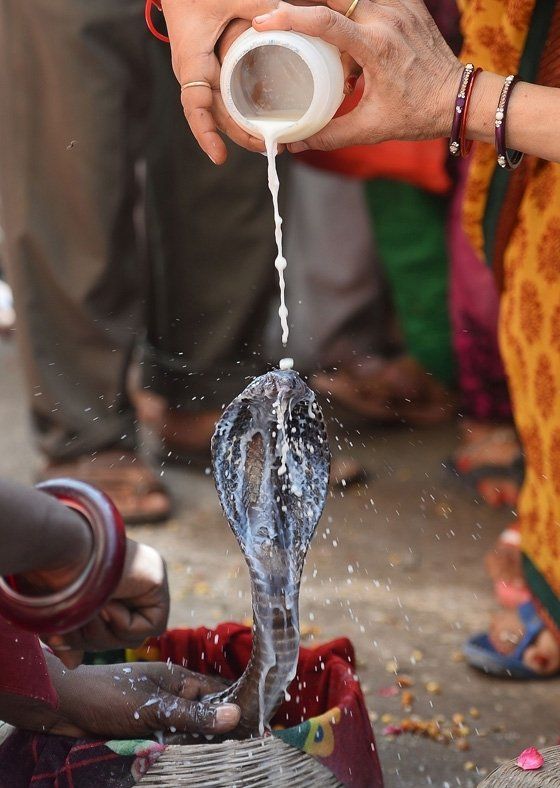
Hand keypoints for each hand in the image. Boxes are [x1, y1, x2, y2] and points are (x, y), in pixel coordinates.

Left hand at [0, 652, 239, 738]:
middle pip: (206, 714)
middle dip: (222, 731)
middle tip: (245, 752)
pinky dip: (180, 750)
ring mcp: (158, 711)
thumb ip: (193, 716)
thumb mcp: (154, 709)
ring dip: (200, 745)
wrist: (65, 706)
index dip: (238, 707)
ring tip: (224, 761)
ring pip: (189, 730)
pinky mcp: (144, 729)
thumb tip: (236, 716)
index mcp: (178, 678)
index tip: (260, 727)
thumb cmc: (108, 696)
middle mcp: (172, 693)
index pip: (219, 692)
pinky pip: (171, 741)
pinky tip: (190, 762)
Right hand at [44, 540, 168, 664]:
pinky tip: (110, 601)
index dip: (85, 640)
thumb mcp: (57, 613)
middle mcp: (129, 577)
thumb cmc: (46, 575)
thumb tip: (74, 665)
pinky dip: (125, 623)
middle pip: (120, 635)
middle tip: (75, 622)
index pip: (107, 627)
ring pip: (134, 635)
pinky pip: (151, 625)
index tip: (59, 639)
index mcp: (106, 580)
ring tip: (90, 607)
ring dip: (105, 631)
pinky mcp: (157, 579)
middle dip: (92, 638)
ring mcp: (145, 577)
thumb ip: (70, 638)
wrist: (57, 551)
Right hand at [160, 0, 280, 162]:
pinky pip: (225, 98)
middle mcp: (194, 75)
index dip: (205, 133)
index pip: (195, 106)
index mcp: (192, 62)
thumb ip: (258, 6)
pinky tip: (261, 122)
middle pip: (216, 116)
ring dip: (244, 129)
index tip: (219, 156)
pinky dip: (241, 113)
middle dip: (241, 136)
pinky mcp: (210, 71)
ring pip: (222, 111)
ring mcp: (202, 76)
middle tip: (271, 148)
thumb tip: (286, 16)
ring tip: (272, 142)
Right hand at [253, 0, 462, 151]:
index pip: (325, 21)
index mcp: (377, 47)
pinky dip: (356, 13)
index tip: (264, 22)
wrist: (457, 99)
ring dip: (333, 17)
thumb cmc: (417, 114)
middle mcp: (387, 18)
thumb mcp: (370, 129)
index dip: (290, 17)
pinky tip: (356, 42)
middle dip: (306, 10)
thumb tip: (295, 143)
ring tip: (337, 55)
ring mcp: (400, 6)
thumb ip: (329, 134)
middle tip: (286, 25)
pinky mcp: (408, 3)